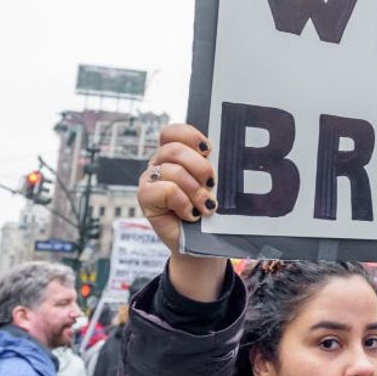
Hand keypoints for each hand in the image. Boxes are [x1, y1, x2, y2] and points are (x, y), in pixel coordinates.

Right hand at [139, 124, 216, 252]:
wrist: (203, 243)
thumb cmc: (212, 211)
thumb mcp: (217, 184)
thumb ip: (216, 166)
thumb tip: (231, 154)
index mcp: (176, 155)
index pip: (173, 132)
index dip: (190, 136)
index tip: (209, 151)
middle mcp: (160, 164)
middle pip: (174, 149)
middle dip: (199, 167)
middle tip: (212, 184)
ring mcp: (150, 180)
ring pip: (171, 170)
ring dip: (195, 190)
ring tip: (206, 206)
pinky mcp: (145, 199)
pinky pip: (164, 189)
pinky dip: (182, 202)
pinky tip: (190, 214)